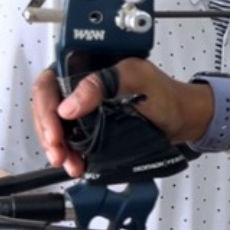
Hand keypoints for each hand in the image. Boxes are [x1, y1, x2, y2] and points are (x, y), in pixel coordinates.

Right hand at [31, 59, 210, 176]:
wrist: (183, 119)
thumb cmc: (167, 94)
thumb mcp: (136, 78)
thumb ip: (103, 82)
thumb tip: (70, 103)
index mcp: (89, 66)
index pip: (50, 82)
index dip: (45, 107)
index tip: (56, 130)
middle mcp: (83, 85)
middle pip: (47, 107)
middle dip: (48, 131)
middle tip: (58, 150)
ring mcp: (86, 107)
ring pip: (56, 126)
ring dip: (56, 146)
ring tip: (67, 161)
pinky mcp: (92, 126)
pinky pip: (70, 140)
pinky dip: (68, 153)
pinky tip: (75, 163)